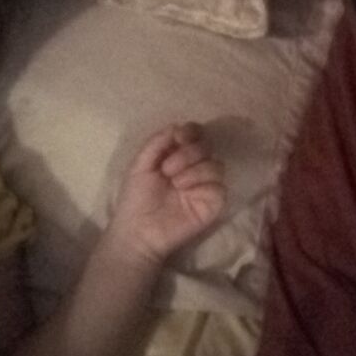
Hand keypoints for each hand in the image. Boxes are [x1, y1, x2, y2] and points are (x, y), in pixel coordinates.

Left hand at [106, 122, 226, 265]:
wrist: (137, 229)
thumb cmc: (136, 198)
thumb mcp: (141, 164)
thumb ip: (158, 142)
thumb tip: (177, 126)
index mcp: (178, 156)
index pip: (196, 135)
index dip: (191, 131)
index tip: (178, 137)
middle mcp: (195, 169)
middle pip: (207, 147)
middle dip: (188, 153)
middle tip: (167, 169)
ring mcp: (205, 187)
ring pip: (216, 165)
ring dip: (194, 170)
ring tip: (175, 184)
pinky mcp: (212, 205)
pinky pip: (219, 187)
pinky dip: (203, 185)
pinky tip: (186, 193)